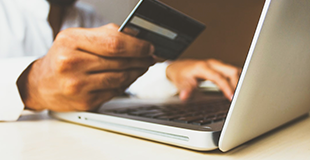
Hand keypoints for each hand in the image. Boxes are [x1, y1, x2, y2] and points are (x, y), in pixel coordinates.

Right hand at [17, 23, 154, 111]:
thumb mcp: (76, 38)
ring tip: (142, 66)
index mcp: (70, 42)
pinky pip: (114, 91)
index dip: (137, 45)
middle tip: (150, 57)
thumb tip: (136, 37)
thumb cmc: (61, 58)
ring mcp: (78, 86)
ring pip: (120, 78)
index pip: (114, 43)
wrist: (41, 84)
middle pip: (120, 61)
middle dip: (141, 59)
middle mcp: (72, 64)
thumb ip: (105, 35)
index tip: (149, 46)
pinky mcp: (85, 102)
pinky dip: (125, 84)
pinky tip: (128, 78)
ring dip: (137, 72)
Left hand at [166, 59, 240, 100]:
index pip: (219, 77)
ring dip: (239, 82)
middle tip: (240, 98)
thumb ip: (185, 89)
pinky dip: (237, 80)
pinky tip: (238, 90)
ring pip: (234, 70)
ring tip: (241, 95)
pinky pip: (232, 73)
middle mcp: (212, 64)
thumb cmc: (180, 74)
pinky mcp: (219, 68)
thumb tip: (184, 96)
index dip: (226, 87)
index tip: (231, 97)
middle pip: (231, 71)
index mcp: (203, 67)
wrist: (179, 67)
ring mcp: (217, 65)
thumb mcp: (180, 82)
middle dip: (238, 84)